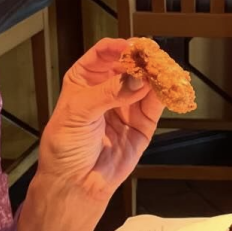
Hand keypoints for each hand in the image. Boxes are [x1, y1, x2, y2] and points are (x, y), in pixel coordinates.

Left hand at [17, 38, 164, 230]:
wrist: (75, 184)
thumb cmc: (64, 148)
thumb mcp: (79, 113)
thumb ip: (109, 92)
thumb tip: (136, 78)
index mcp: (84, 80)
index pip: (102, 54)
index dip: (117, 47)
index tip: (131, 46)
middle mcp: (107, 90)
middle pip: (129, 65)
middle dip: (141, 59)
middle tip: (152, 57)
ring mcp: (126, 106)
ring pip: (145, 82)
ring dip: (156, 75)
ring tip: (164, 70)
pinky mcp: (142, 124)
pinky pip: (155, 104)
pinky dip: (164, 93)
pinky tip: (167, 86)